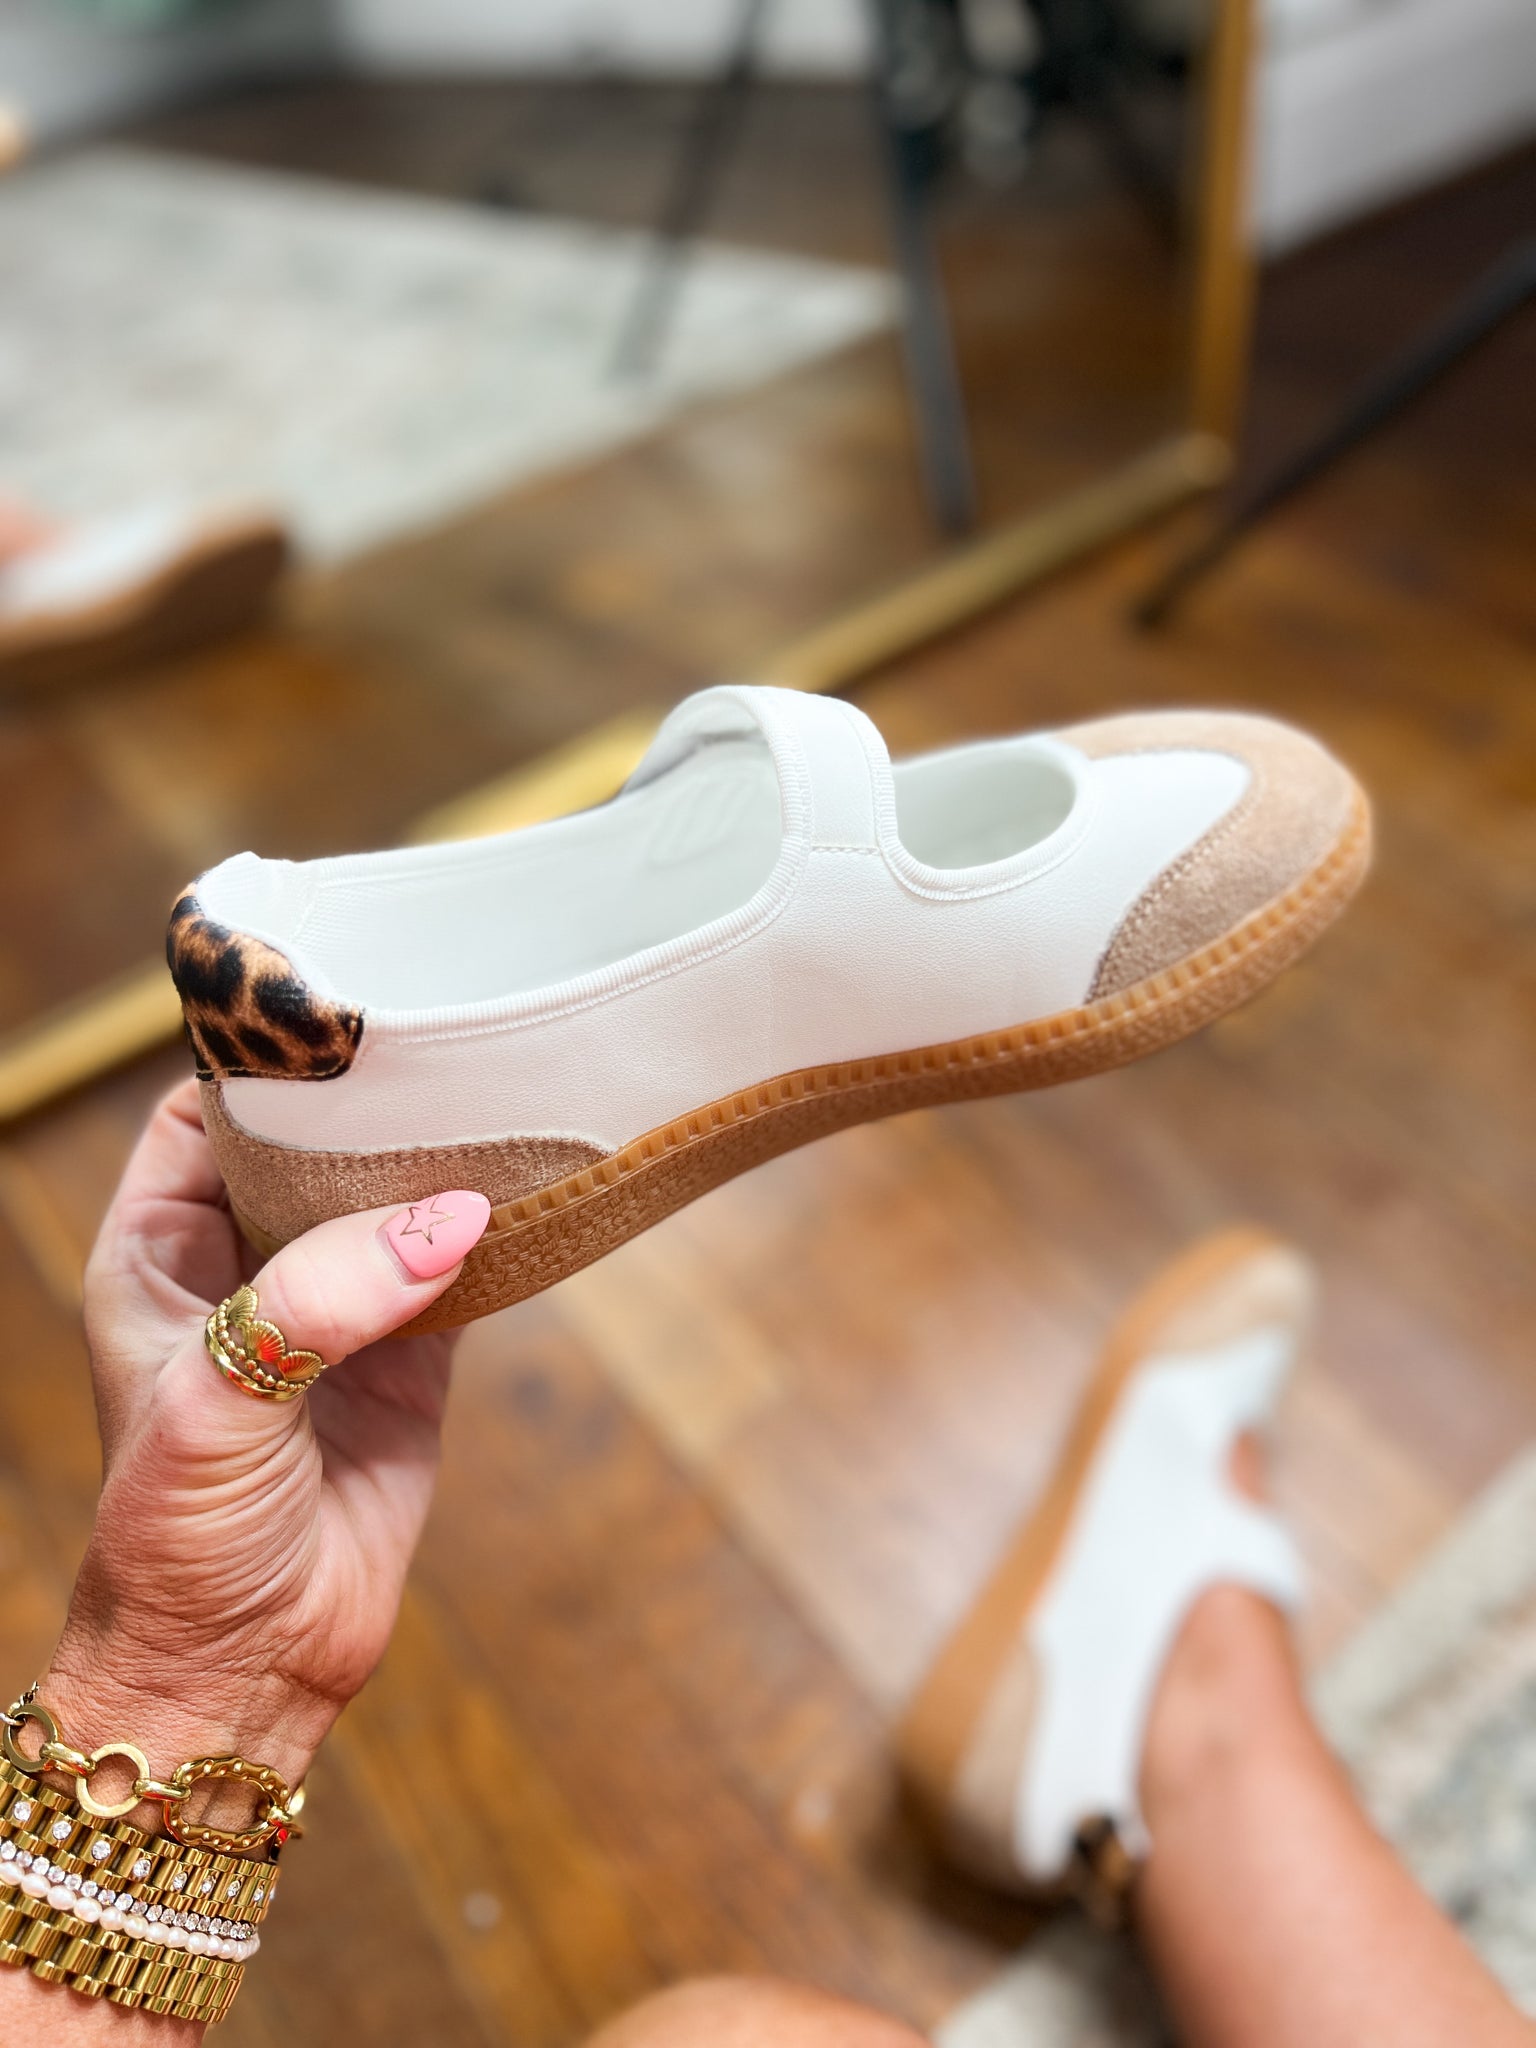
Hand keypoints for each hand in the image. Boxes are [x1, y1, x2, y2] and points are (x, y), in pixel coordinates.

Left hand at [30, 1079, 488, 1805]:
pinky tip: (534, 1190)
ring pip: (393, 1200)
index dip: (263, 1062)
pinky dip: (495, 1232)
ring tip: (506, 1094)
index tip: (345, 1008)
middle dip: (373, 1098)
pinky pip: (460, 1272)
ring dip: (441, 1160)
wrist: (243, 1675)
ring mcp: (336, 1313)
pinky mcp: (412, 1363)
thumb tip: (450, 1220)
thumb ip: (319, 1303)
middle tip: (450, 1032)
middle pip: (312, 1146)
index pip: (204, 1115)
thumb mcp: (218, 1404)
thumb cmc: (177, 1543)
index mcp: (159, 1254)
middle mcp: (246, 1270)